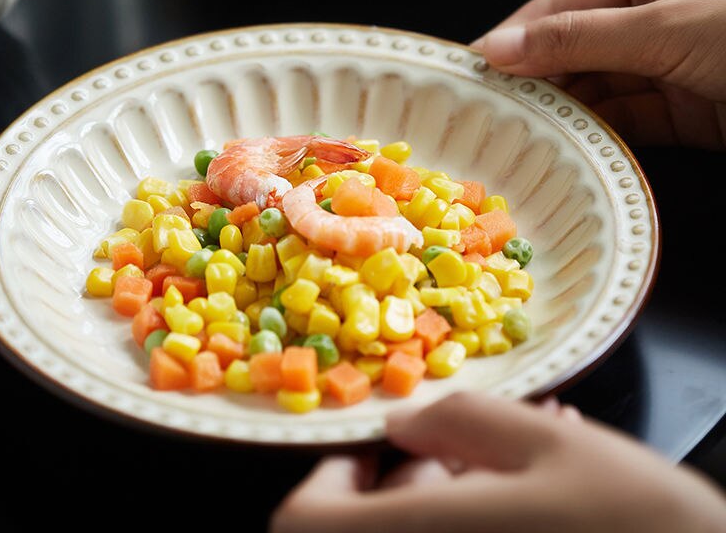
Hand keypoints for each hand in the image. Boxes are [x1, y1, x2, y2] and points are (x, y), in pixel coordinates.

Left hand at [270, 392, 725, 532]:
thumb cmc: (639, 530)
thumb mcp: (552, 448)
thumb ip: (463, 421)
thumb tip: (403, 422)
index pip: (303, 523)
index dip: (329, 482)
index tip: (385, 451)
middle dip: (411, 486)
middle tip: (475, 456)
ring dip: (452, 506)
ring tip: (520, 475)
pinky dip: (475, 532)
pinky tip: (536, 510)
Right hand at [472, 0, 725, 148]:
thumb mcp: (667, 27)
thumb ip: (579, 39)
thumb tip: (499, 48)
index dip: (519, 32)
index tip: (474, 63)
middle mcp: (661, 9)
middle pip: (579, 44)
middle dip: (538, 74)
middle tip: (487, 104)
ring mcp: (675, 60)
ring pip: (602, 84)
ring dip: (563, 107)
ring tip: (515, 128)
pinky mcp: (689, 107)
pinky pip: (630, 117)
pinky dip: (598, 131)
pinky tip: (561, 142)